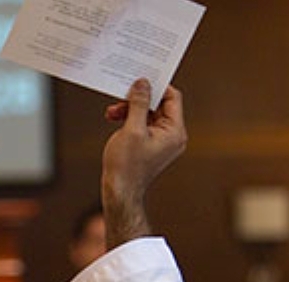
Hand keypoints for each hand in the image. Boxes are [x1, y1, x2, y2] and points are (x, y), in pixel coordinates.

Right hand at [101, 80, 186, 248]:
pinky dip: (130, 121)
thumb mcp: (132, 129)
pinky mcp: (150, 147)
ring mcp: (162, 143)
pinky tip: (115, 120)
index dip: (156, 87)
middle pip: (159, 105)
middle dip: (138, 100)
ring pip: (148, 115)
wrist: (119, 193)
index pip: (172, 98)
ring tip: (113, 112)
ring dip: (130, 110)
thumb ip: (139, 103)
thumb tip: (143, 83)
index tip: (139, 81)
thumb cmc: (126, 166)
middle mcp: (172, 136)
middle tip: (120, 98)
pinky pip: (143, 126)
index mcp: (175, 132)